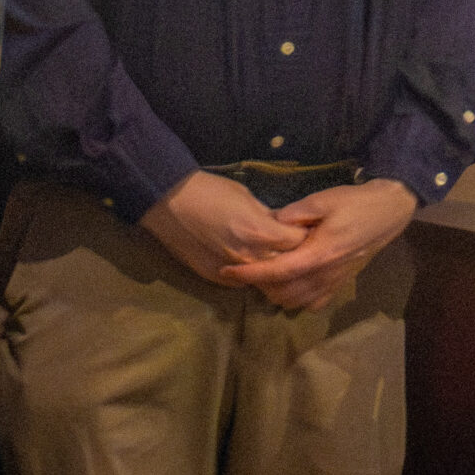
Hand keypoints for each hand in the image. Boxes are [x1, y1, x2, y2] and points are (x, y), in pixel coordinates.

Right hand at [141, 170, 307, 287]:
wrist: (169, 203)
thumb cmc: (210, 191)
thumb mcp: (247, 197)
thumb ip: (268, 217)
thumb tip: (283, 226)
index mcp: (261, 233)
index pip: (299, 243)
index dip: (304, 235)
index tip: (304, 229)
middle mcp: (250, 258)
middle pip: (287, 267)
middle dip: (294, 257)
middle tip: (294, 247)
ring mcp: (232, 273)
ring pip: (266, 281)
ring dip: (273, 271)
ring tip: (273, 257)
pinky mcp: (216, 279)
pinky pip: (244, 283)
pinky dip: (251, 275)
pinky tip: (250, 263)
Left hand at [219, 178, 416, 311]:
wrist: (388, 212)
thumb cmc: (356, 202)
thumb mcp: (323, 199)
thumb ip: (294, 213)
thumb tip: (272, 223)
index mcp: (318, 254)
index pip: (277, 271)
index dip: (250, 274)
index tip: (228, 271)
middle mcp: (325, 275)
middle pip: (282, 293)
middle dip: (260, 285)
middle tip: (249, 266)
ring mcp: (334, 282)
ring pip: (296, 302)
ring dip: (276, 293)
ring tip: (267, 275)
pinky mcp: (341, 284)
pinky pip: (313, 303)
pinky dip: (297, 299)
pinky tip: (293, 283)